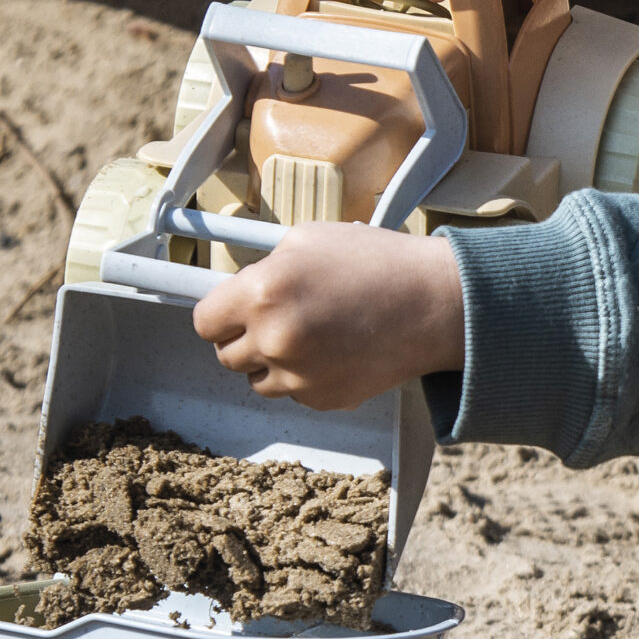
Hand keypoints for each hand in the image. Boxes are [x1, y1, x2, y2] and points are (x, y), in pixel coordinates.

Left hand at [193, 222, 465, 410]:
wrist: (433, 303)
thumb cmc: (377, 261)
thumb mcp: (308, 239)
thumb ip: (264, 266)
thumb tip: (237, 288)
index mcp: (262, 293)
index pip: (204, 322)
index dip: (219, 314)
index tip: (233, 311)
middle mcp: (273, 339)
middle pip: (226, 355)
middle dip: (245, 337)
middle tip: (277, 319)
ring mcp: (299, 376)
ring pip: (256, 381)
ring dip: (271, 362)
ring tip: (309, 336)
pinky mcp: (323, 399)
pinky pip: (294, 393)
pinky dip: (305, 377)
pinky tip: (334, 352)